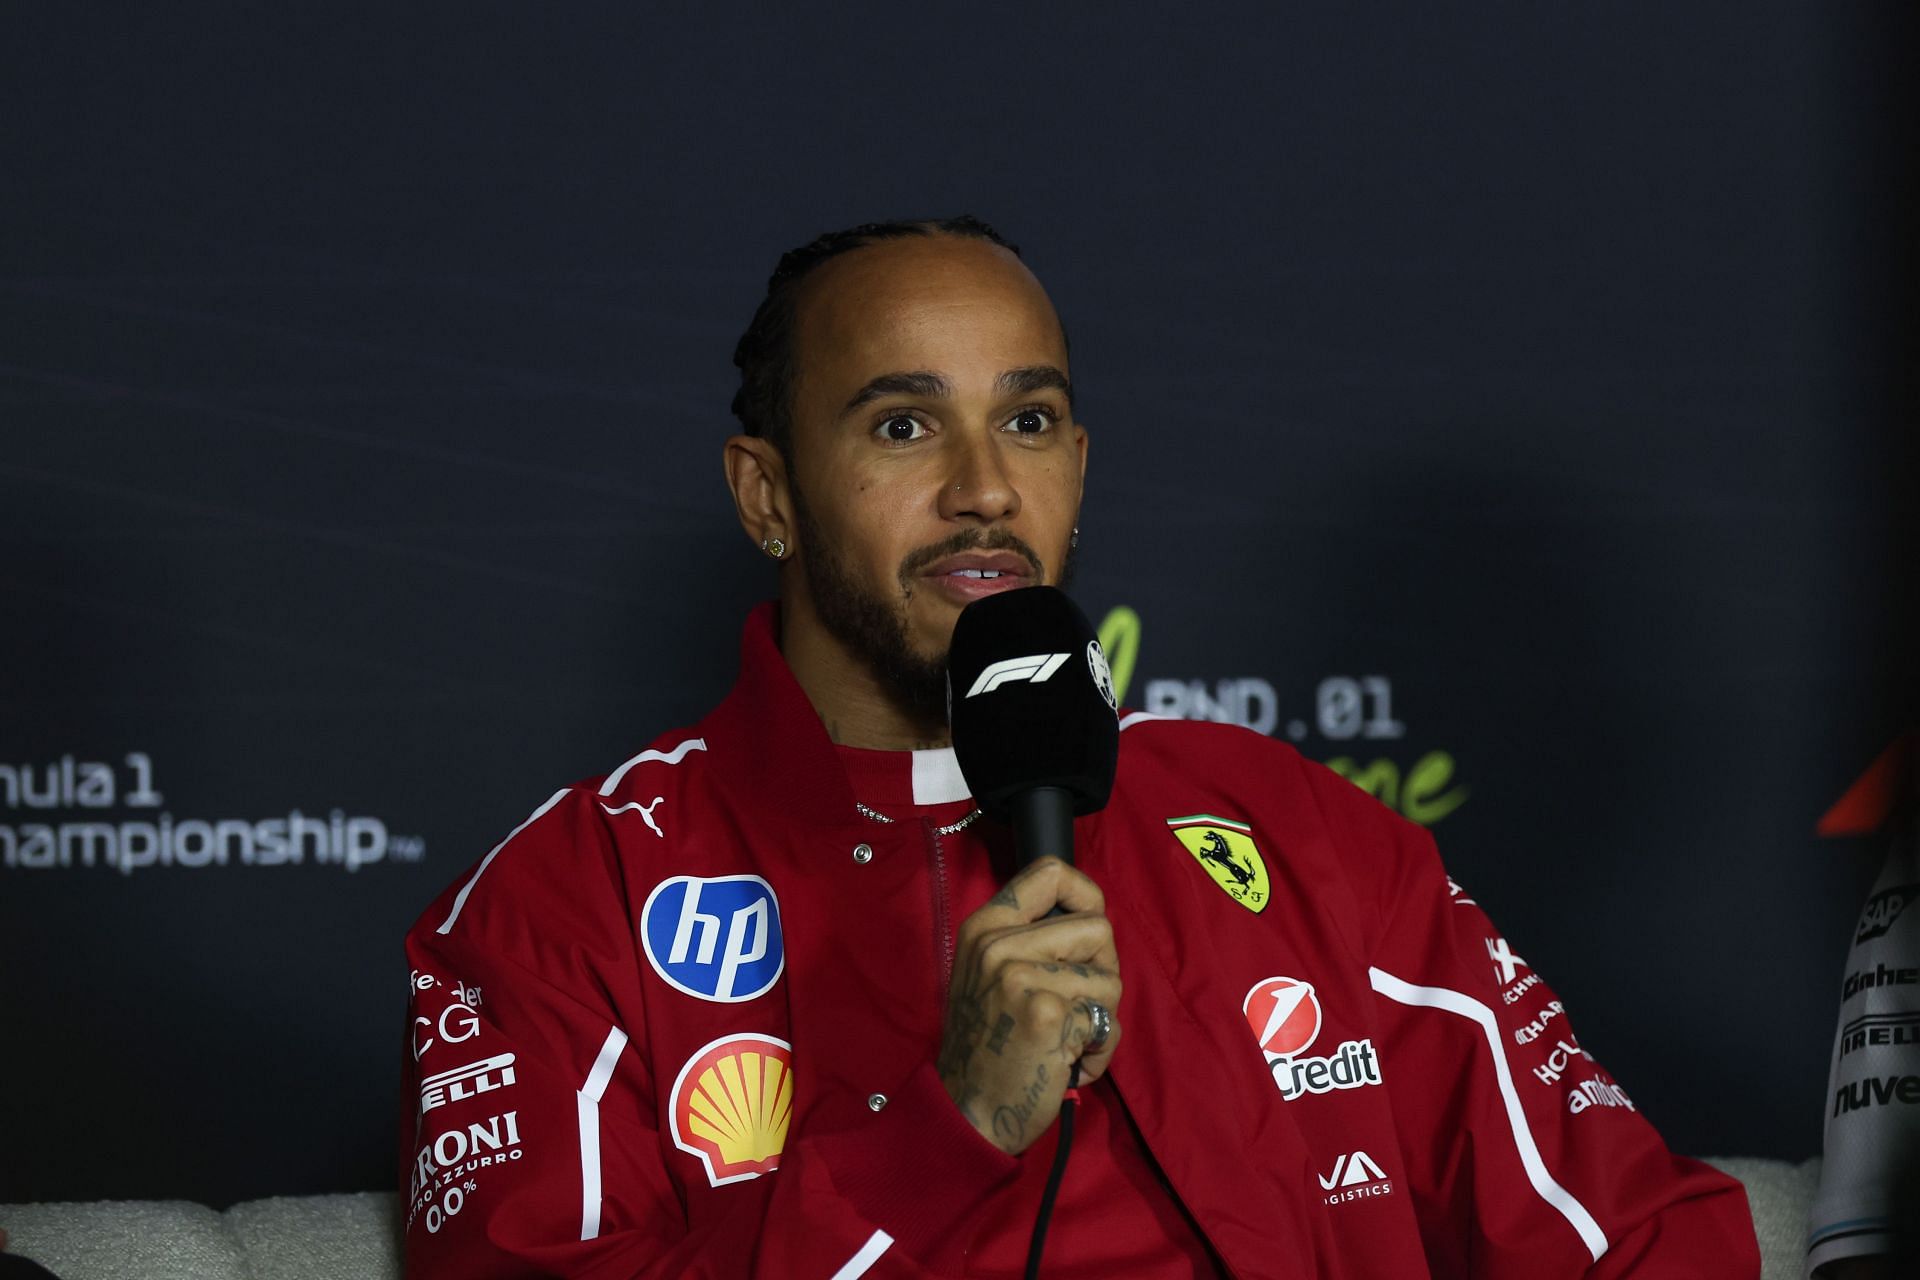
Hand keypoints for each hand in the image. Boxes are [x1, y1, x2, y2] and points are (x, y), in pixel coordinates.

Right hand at [936, 857, 1122, 1154]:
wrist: (967, 1110)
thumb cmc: (988, 1044)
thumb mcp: (987, 974)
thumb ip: (1028, 940)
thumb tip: (1090, 918)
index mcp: (985, 926)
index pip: (1050, 872)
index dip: (1087, 895)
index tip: (1089, 928)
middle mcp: (998, 944)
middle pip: (1098, 928)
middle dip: (1104, 970)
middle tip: (1081, 1004)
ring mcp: (1021, 977)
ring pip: (1110, 979)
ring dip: (1102, 1018)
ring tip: (1069, 1041)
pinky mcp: (1048, 1015)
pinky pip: (1108, 1023)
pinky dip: (1099, 1050)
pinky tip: (1069, 1063)